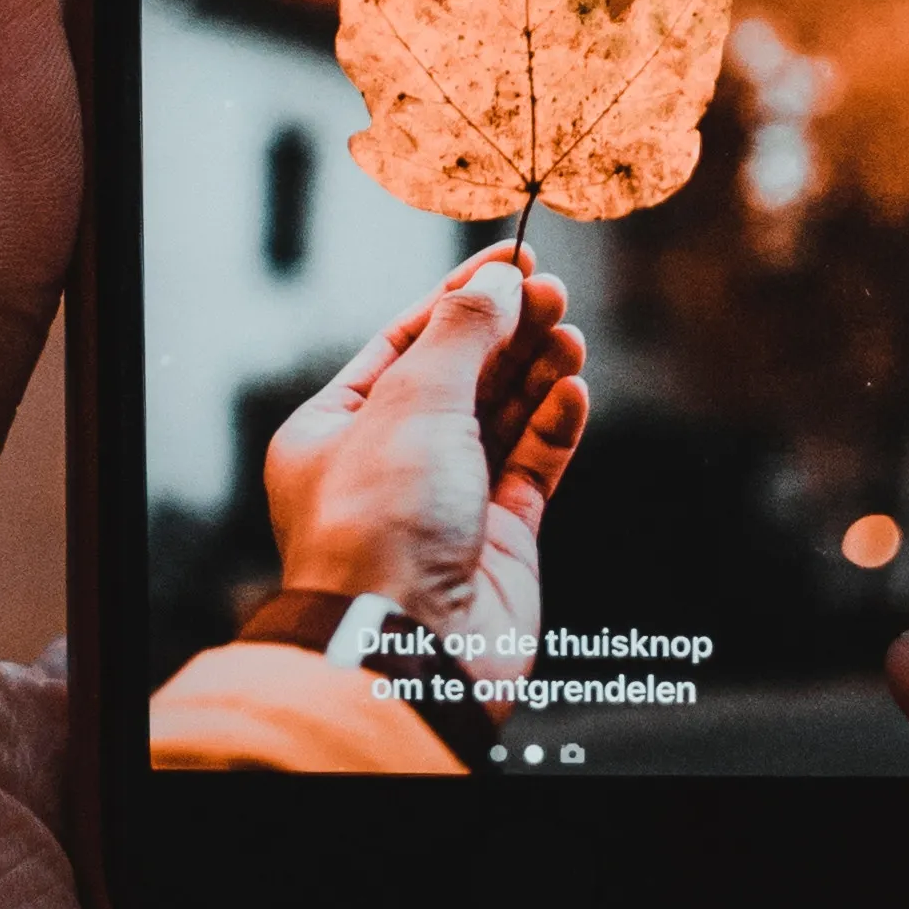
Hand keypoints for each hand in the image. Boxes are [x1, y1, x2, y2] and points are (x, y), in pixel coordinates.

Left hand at [261, 258, 586, 676]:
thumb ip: (462, 334)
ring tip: (569, 333)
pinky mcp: (498, 545)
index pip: (402, 343)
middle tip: (552, 291)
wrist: (407, 650)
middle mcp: (386, 467)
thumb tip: (497, 282)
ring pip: (500, 422)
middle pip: (457, 378)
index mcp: (334, 431)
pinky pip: (531, 471)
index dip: (458, 298)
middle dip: (505, 332)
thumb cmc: (381, 526)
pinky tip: (574, 390)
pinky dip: (554, 428)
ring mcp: (445, 506)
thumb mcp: (412, 402)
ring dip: (535, 374)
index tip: (512, 259)